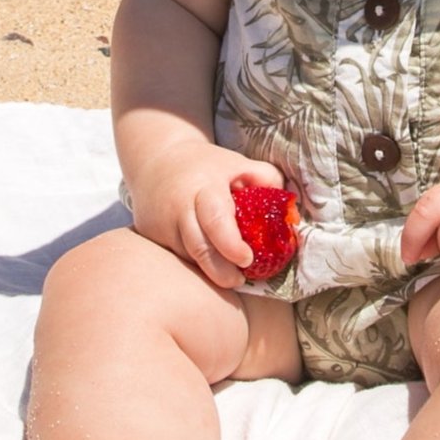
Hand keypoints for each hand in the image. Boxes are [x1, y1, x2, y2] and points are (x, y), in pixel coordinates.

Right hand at [124, 140, 286, 288]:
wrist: (156, 159)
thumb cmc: (206, 165)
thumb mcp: (237, 163)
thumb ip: (265, 180)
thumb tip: (289, 209)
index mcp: (203, 187)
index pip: (216, 219)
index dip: (232, 245)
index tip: (248, 259)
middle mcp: (179, 208)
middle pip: (198, 248)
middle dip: (221, 272)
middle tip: (240, 280)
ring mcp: (161, 225)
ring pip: (187, 257)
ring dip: (208, 270)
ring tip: (229, 275)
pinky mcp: (151, 237)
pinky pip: (176, 256)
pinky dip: (193, 264)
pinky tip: (208, 263)